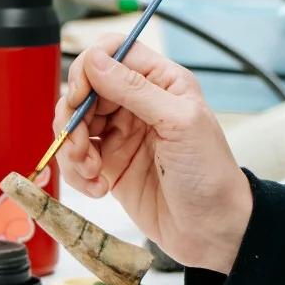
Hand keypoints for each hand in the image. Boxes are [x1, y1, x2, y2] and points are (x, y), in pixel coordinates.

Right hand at [53, 36, 250, 272]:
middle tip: (80, 142)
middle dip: (73, 114)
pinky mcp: (108, 164)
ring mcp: (119, 134)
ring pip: (72, 122)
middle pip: (84, 88)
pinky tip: (97, 188)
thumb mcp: (179, 123)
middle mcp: (137, 103)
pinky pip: (74, 157)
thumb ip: (135, 89)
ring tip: (90, 171)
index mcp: (161, 82)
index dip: (89, 68)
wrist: (212, 231)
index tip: (82, 95)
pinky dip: (75, 172)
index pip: (112, 53)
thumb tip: (95, 59)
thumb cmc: (210, 175)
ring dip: (71, 147)